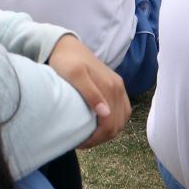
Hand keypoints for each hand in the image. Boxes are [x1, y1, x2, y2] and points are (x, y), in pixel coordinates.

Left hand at [47, 34, 129, 148]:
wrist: (66, 45)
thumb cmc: (66, 61)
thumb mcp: (74, 75)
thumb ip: (90, 93)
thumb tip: (105, 113)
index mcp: (111, 87)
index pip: (110, 123)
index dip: (96, 138)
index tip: (79, 142)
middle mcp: (119, 88)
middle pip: (118, 124)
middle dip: (101, 138)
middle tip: (82, 142)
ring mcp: (119, 87)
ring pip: (121, 120)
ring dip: (108, 132)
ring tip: (89, 136)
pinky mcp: (116, 87)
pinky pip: (122, 111)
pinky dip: (114, 123)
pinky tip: (99, 126)